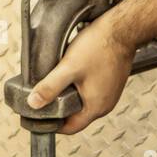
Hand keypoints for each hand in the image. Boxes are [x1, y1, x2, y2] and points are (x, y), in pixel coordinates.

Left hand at [26, 16, 134, 134]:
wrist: (123, 28)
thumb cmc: (100, 46)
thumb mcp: (69, 67)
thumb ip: (50, 87)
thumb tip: (33, 103)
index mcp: (96, 107)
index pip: (70, 128)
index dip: (53, 124)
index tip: (40, 114)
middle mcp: (105, 104)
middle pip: (76, 116)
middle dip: (59, 108)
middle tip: (44, 95)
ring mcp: (110, 94)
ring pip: (83, 102)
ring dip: (69, 95)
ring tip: (57, 82)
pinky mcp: (111, 83)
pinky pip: (91, 91)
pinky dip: (80, 86)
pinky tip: (73, 74)